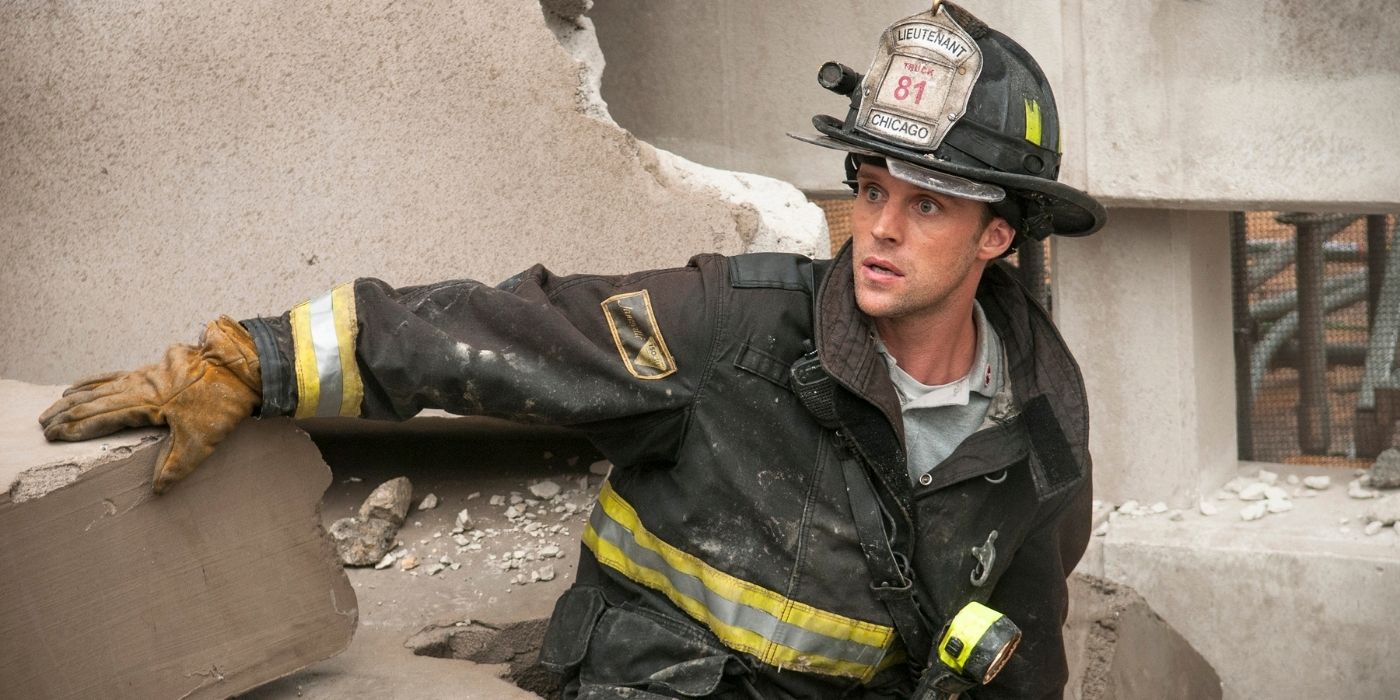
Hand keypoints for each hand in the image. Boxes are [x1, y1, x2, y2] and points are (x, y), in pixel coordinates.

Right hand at [38, 316, 261, 492]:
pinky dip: (98, 379)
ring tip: (56, 403)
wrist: (241, 370)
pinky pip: (119, 374)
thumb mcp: (201, 443)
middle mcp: (141, 386)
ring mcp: (148, 374)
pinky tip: (87, 383)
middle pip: (96, 400)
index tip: (54, 436)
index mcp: (145, 404)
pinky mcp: (156, 368)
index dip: (77, 428)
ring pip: (104, 385)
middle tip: (43, 424)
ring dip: (78, 396)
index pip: (102, 418)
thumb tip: (156, 490)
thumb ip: (175, 466)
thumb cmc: (222, 406)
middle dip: (68, 413)